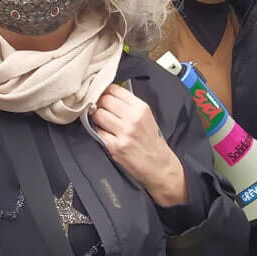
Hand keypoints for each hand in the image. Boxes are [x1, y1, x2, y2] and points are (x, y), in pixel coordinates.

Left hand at [91, 84, 187, 206]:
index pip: (115, 89)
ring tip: (102, 122)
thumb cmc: (151, 141)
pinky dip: (99, 131)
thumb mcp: (146, 117)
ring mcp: (124, 132)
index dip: (105, 91)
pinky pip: (98, 132)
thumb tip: (108, 95)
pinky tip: (105, 134)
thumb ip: (129, 105)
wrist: (159, 165)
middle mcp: (133, 118)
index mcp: (141, 108)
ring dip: (97, 117)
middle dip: (99, 103)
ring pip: (98, 114)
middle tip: (100, 109)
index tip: (103, 95)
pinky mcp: (116, 146)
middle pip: (105, 100)